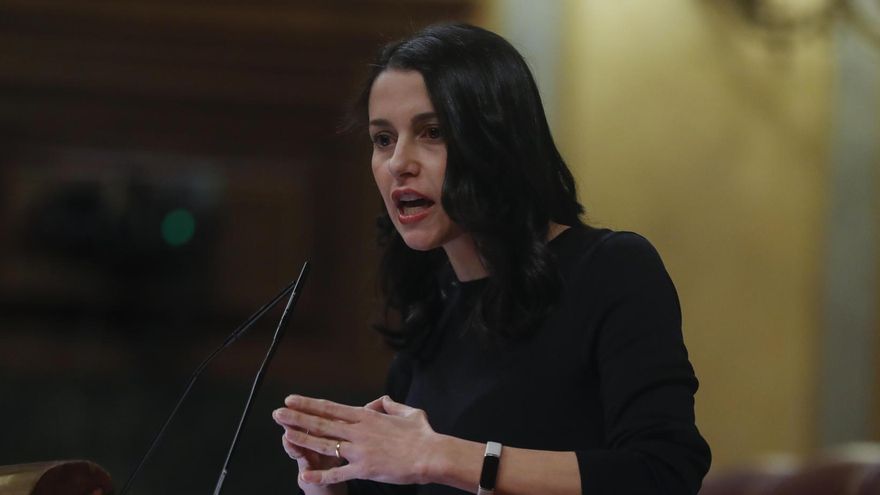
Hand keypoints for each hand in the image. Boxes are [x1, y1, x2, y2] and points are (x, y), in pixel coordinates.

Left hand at [273, 394, 441, 485]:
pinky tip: (303, 476)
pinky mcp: (364, 469)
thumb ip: (390, 406)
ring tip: (283, 434)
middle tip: (277, 413)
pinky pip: (338, 473)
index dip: (310, 404)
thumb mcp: (407, 412)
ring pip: (324, 444)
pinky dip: (320, 475)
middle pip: (322, 423)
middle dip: (297, 417)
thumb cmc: (422, 434)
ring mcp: (359, 450)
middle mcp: (358, 431)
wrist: (430, 454)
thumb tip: (381, 401)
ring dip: (302, 438)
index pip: (331, 408)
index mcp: (367, 417)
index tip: (293, 399)